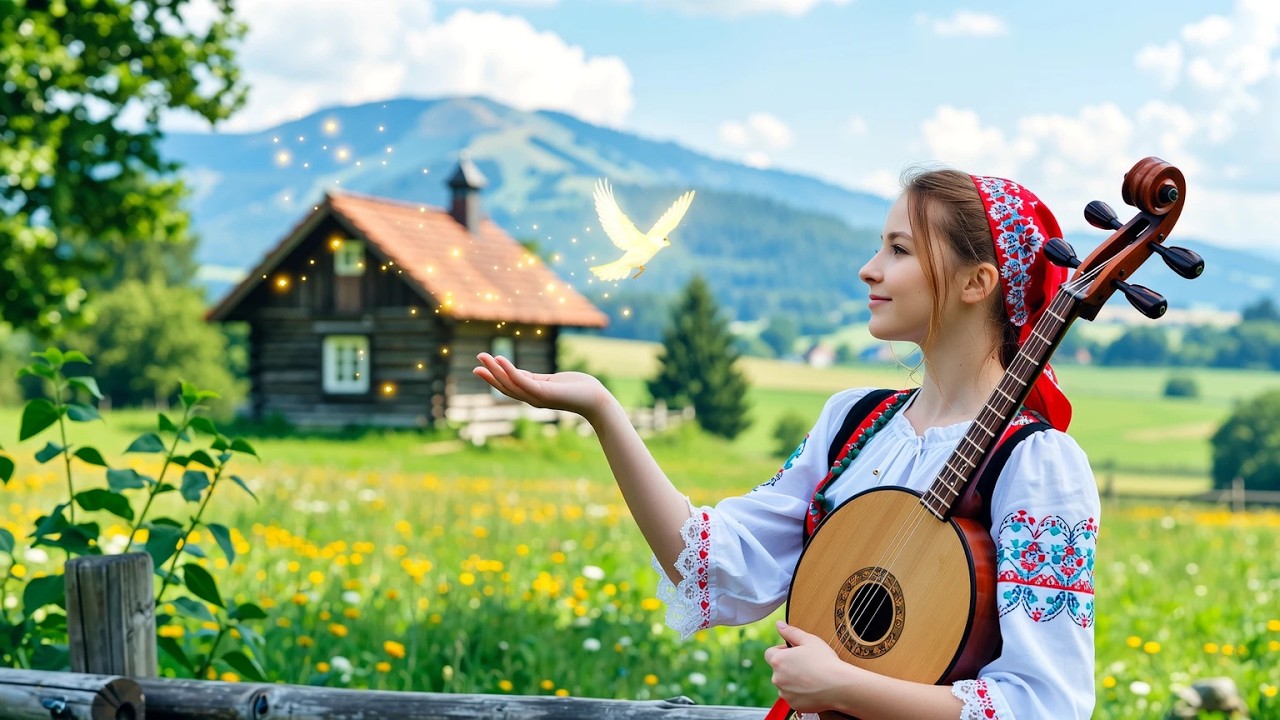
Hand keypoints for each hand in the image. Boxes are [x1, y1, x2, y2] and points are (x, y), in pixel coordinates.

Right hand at [473, 353, 612, 420]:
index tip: (480, 367)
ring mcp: (537, 397)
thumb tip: (519, 372)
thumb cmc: (579, 389)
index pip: (510, 385)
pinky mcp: (544, 393)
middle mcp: (532, 398)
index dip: (495, 376)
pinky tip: (501, 359)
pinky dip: (510, 371)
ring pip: (510, 383)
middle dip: (490, 374)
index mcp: (534, 394)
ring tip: (483, 356)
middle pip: (506, 386)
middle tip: (476, 361)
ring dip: (495, 370)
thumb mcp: (553, 381)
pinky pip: (522, 380)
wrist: (596, 400)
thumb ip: (536, 378)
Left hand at [764, 620, 855, 713]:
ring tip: (812, 676)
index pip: (770, 653)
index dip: (782, 651)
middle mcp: (777, 678)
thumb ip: (790, 632)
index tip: (795, 652)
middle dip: (789, 666)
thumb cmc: (825, 661)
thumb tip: (779, 624)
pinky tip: (813, 687)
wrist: (839, 686)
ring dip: (793, 680)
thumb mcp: (809, 640)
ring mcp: (785, 693)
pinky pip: (793, 696)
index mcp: (777, 661)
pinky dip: (800, 693)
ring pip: (786, 684)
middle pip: (778, 669)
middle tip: (807, 664)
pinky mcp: (794, 704)